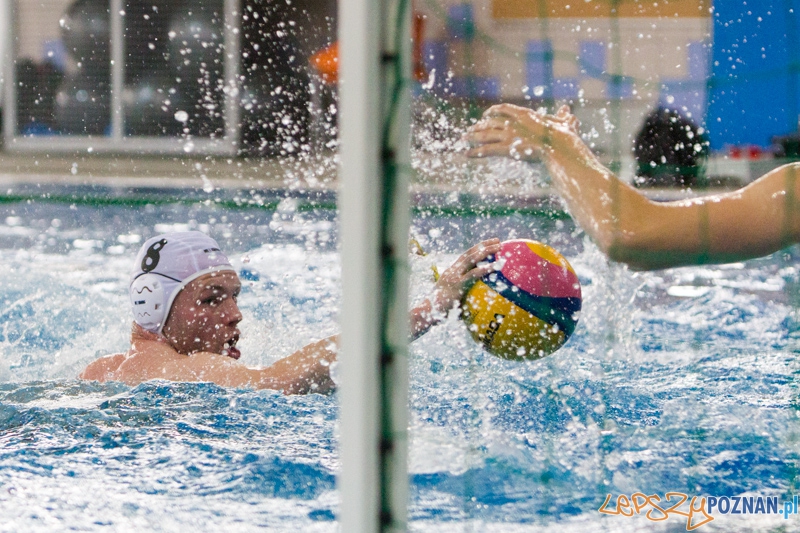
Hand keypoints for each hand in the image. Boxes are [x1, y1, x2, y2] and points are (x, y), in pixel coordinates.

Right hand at [431, 238, 501, 315]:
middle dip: (484, 245)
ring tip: (499, 247)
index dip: (476, 248)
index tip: (488, 244)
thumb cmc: (438, 310)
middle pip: (470, 253)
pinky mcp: (458, 284)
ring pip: (472, 258)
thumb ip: (461, 296)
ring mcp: (454, 276)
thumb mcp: (450, 299)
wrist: (427, 311)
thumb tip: (474, 302)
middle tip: (498, 240)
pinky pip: (474, 274)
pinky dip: (486, 268)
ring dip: (486, 250)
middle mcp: (452, 270)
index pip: (465, 256)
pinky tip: (496, 266)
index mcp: (451, 272)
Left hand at [464, 104, 579, 160]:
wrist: (559, 146)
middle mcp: (513, 123)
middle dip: (479, 126)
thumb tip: (568, 110)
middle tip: (470, 129)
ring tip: (463, 139)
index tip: (486, 114)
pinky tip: (467, 154)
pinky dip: (475, 152)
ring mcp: (509, 135)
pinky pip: (487, 150)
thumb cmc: (564, 137)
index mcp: (525, 115)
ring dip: (472, 137)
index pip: (504, 109)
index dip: (493, 111)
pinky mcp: (506, 148)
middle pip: (490, 122)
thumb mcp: (564, 124)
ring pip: (485, 134)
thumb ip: (563, 118)